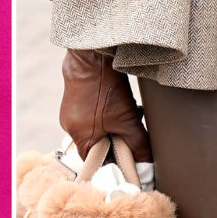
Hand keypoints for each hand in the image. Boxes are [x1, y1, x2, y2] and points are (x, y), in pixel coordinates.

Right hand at [59, 47, 152, 165]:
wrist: (91, 55)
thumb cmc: (106, 87)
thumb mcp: (127, 120)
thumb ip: (138, 143)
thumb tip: (146, 162)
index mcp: (79, 135)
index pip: (93, 160)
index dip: (112, 161)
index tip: (127, 156)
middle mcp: (69, 125)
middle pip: (95, 143)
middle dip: (115, 139)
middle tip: (131, 131)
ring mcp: (69, 109)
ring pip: (95, 127)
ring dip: (112, 124)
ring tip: (127, 112)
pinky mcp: (73, 97)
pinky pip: (91, 113)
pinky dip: (105, 112)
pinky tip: (117, 101)